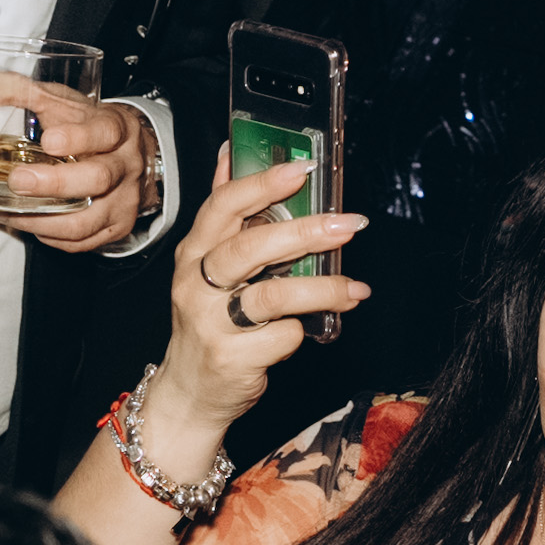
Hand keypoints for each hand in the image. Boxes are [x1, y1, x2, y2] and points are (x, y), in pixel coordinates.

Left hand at [0, 70, 155, 256]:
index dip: (79, 138)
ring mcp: (123, 201)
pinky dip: (49, 236)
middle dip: (56, 184)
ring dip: (44, 220)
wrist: (129, 155)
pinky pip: (81, 241)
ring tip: (9, 211)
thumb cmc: (89, 127)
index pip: (104, 131)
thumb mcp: (62, 102)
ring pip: (87, 220)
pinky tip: (27, 223)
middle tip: (19, 181)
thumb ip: (21, 91)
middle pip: (98, 178)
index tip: (49, 141)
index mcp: (115, 129)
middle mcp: (125, 166)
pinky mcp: (116, 227)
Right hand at [155, 147, 369, 438]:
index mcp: (194, 253)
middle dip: (305, 231)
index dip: (263, 184)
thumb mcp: (205, 265)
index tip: (302, 170)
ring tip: (354, 288)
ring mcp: (212, 323)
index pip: (224, 206)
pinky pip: (281, 337)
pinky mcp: (232, 359)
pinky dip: (302, 331)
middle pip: (251, 247)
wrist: (189, 393)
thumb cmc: (208, 322)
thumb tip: (231, 151)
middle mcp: (196, 285)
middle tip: (348, 225)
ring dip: (322, 288)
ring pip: (273, 294)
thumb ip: (224, 211)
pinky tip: (311, 328)